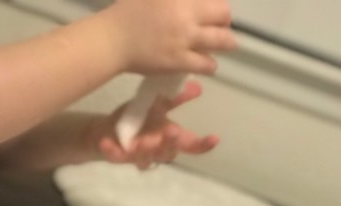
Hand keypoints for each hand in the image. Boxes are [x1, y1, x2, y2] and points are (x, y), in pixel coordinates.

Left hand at [94, 80, 218, 169]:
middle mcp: (156, 150)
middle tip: (171, 131)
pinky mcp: (118, 157)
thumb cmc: (137, 120)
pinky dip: (113, 151)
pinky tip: (108, 144)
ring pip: (146, 158)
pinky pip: (117, 157)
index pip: (190, 145)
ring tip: (142, 141)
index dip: (202, 144)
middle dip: (170, 143)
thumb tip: (199, 87)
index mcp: (168, 138)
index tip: (214, 138)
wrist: (106, 130)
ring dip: (145, 149)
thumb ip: (176, 99)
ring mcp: (138, 156)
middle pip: (169, 152)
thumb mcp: (158, 105)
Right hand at [104, 0, 235, 74]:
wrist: (113, 39)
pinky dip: (211, 64)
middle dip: (225, 19)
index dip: (216, 3)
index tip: (214, 8)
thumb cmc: (127, 11)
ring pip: (220, 40)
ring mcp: (185, 39)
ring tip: (227, 44)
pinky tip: (209, 64)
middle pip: (222, 14)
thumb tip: (186, 2)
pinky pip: (206, 64)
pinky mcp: (180, 61)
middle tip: (223, 25)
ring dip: (227, 42)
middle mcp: (187, 14)